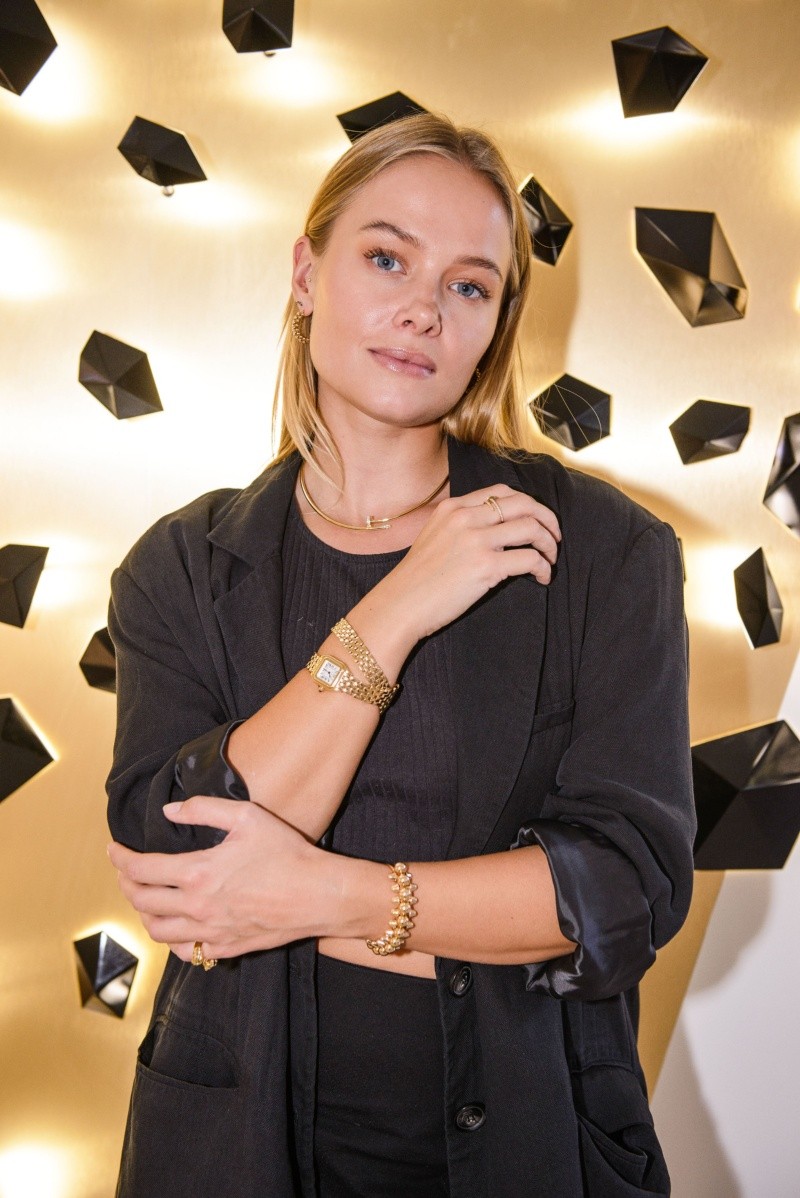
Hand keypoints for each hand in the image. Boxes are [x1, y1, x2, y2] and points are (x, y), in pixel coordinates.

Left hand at [107, 797, 337, 961]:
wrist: (319, 895)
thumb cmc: (287, 852)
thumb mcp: (247, 816)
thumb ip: (203, 809)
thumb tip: (169, 811)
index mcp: (197, 872)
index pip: (141, 869)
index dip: (119, 859)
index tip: (113, 850)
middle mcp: (197, 907)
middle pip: (142, 901)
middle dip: (125, 884)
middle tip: (125, 871)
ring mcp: (210, 932)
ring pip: (157, 931)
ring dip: (143, 913)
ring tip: (145, 898)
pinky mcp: (226, 948)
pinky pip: (185, 952)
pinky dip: (170, 939)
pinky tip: (174, 926)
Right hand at [372, 484, 560, 643]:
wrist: (399, 605)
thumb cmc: (416, 580)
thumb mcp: (433, 537)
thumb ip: (459, 527)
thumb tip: (494, 532)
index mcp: (453, 508)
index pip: (501, 492)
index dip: (527, 504)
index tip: (536, 521)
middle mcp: (465, 517)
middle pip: (523, 503)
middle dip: (547, 519)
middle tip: (554, 538)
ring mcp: (476, 540)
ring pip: (532, 528)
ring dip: (549, 544)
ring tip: (550, 560)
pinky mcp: (485, 566)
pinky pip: (530, 558)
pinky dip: (543, 567)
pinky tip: (541, 578)